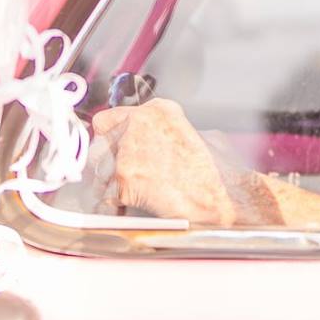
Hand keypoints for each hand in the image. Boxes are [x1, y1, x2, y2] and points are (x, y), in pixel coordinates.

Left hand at [91, 99, 237, 224]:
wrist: (220, 198)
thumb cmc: (219, 172)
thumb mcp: (203, 137)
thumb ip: (176, 134)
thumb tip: (165, 142)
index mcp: (157, 111)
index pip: (109, 118)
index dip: (111, 137)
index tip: (114, 147)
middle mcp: (137, 125)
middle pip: (100, 144)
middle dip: (108, 162)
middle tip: (122, 175)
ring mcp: (127, 153)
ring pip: (99, 170)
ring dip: (109, 184)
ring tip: (127, 194)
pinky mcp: (124, 181)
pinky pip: (105, 196)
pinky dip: (114, 206)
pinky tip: (128, 208)